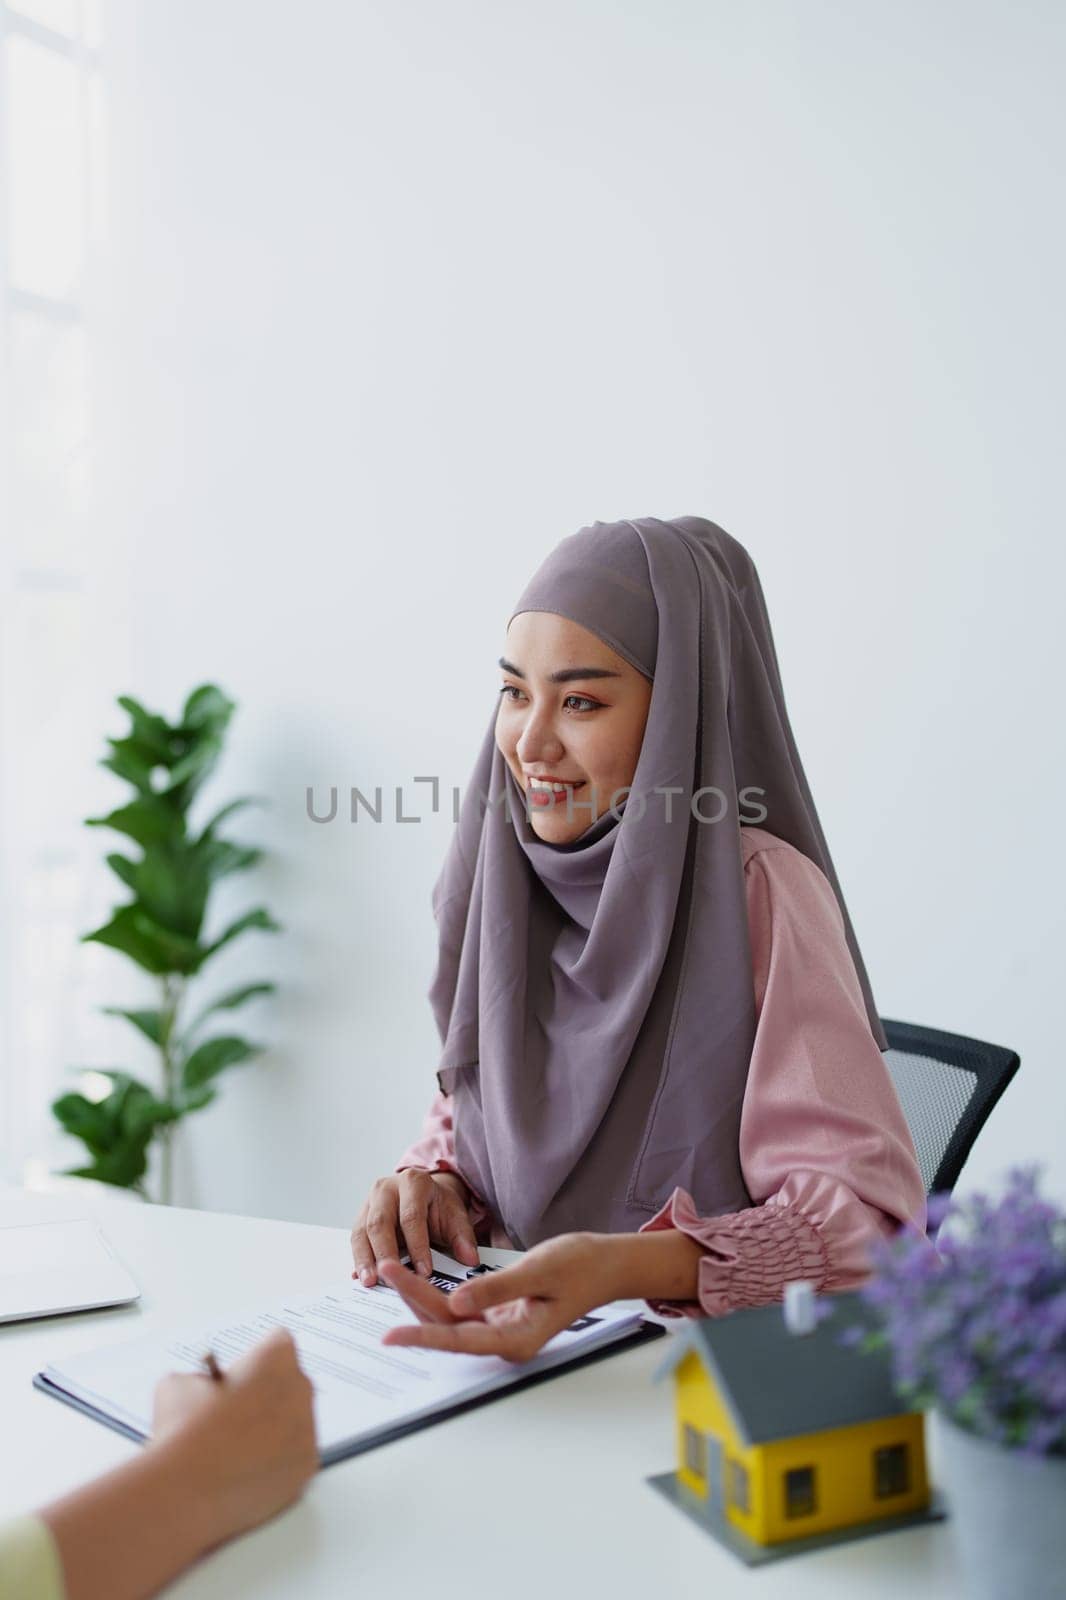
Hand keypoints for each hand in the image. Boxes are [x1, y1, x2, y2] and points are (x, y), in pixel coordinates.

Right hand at [151, 1327, 317, 1548]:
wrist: (185, 1492)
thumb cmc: (182, 1431)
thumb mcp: (179, 1384)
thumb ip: (202, 1378)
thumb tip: (203, 1389)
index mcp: (276, 1356)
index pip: (276, 1342)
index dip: (254, 1360)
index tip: (238, 1377)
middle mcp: (300, 1387)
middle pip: (290, 1382)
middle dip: (267, 1394)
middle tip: (236, 1414)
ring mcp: (308, 1429)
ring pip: (295, 1421)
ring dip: (273, 1429)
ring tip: (236, 1449)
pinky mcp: (306, 1467)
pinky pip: (294, 1456)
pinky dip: (276, 1461)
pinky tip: (247, 1470)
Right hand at [351, 1168, 478, 1283]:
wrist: (425, 1196)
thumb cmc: (439, 1207)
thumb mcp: (456, 1216)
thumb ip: (463, 1237)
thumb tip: (470, 1260)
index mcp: (413, 1182)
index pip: (412, 1216)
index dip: (417, 1245)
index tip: (424, 1272)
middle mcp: (386, 1189)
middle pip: (380, 1222)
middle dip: (384, 1253)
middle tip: (389, 1278)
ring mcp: (369, 1202)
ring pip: (362, 1231)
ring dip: (365, 1259)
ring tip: (369, 1282)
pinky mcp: (360, 1218)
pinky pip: (356, 1240)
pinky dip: (358, 1260)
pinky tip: (361, 1278)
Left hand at [378, 1232, 621, 1361]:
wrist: (606, 1264)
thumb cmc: (580, 1266)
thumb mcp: (538, 1270)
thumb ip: (496, 1287)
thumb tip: (456, 1301)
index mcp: (516, 1339)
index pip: (458, 1340)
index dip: (422, 1337)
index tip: (391, 1337)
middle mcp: (505, 1340)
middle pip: (447, 1326)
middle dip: (414, 1300)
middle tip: (386, 1271)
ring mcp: (502, 1328)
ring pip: (451, 1317)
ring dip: (422, 1295)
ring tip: (394, 1271)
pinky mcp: (500, 1314)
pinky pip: (461, 1309)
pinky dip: (439, 1294)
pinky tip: (419, 1282)